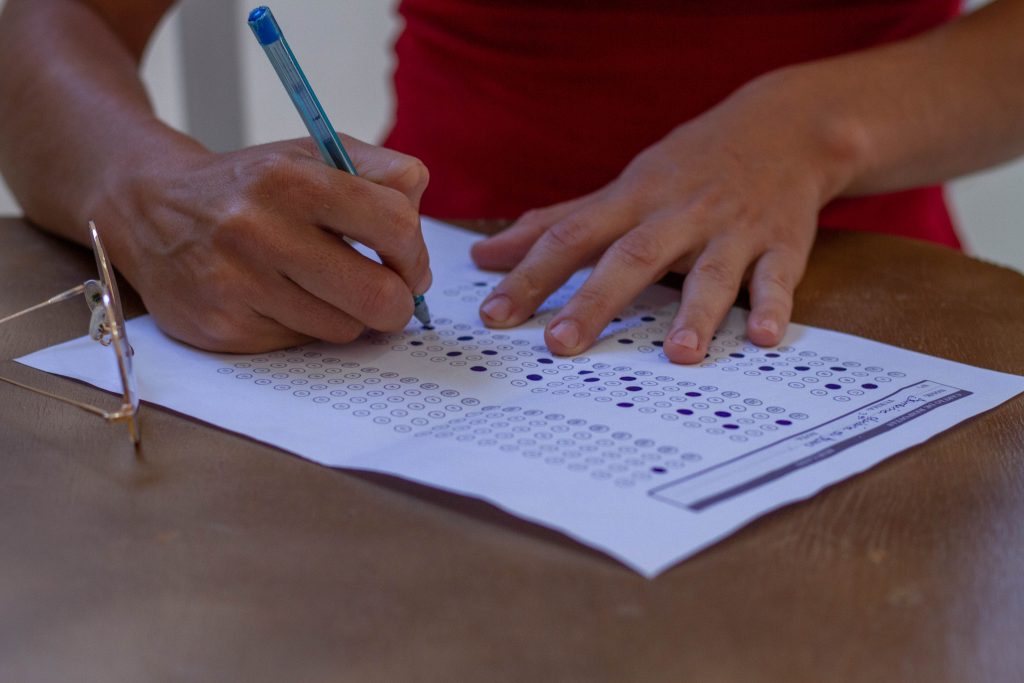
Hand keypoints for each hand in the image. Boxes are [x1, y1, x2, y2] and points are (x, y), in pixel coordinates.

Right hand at [95, 134, 430, 351]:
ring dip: (350, 315)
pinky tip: (282, 301)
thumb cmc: (251, 185)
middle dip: (399, 302)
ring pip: (345, 328)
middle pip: (378, 296)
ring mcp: (237, 285)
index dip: (416, 254)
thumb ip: (379, 168)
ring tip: (324, 289)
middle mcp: (258, 231)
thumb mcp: (311, 154)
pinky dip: (307, 328)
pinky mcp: (222, 328)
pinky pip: (302, 345)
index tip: (409, 262)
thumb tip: (419, 204)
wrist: (151, 210)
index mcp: (291, 180)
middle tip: (390, 294)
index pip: (395, 226)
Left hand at [471, 70, 856, 363]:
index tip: (494, 316)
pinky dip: (774, 305)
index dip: (530, 275)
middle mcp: (678, 214)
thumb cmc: (688, 167)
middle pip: (632, 257)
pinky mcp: (782, 243)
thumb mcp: (621, 187)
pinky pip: (778, 276)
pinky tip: (765, 337)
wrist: (785, 126)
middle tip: (560, 344)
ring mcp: (733, 229)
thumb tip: (485, 257)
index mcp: (632, 199)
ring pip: (712, 272)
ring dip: (696, 313)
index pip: (571, 237)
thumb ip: (556, 224)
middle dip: (595, 300)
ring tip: (678, 355)